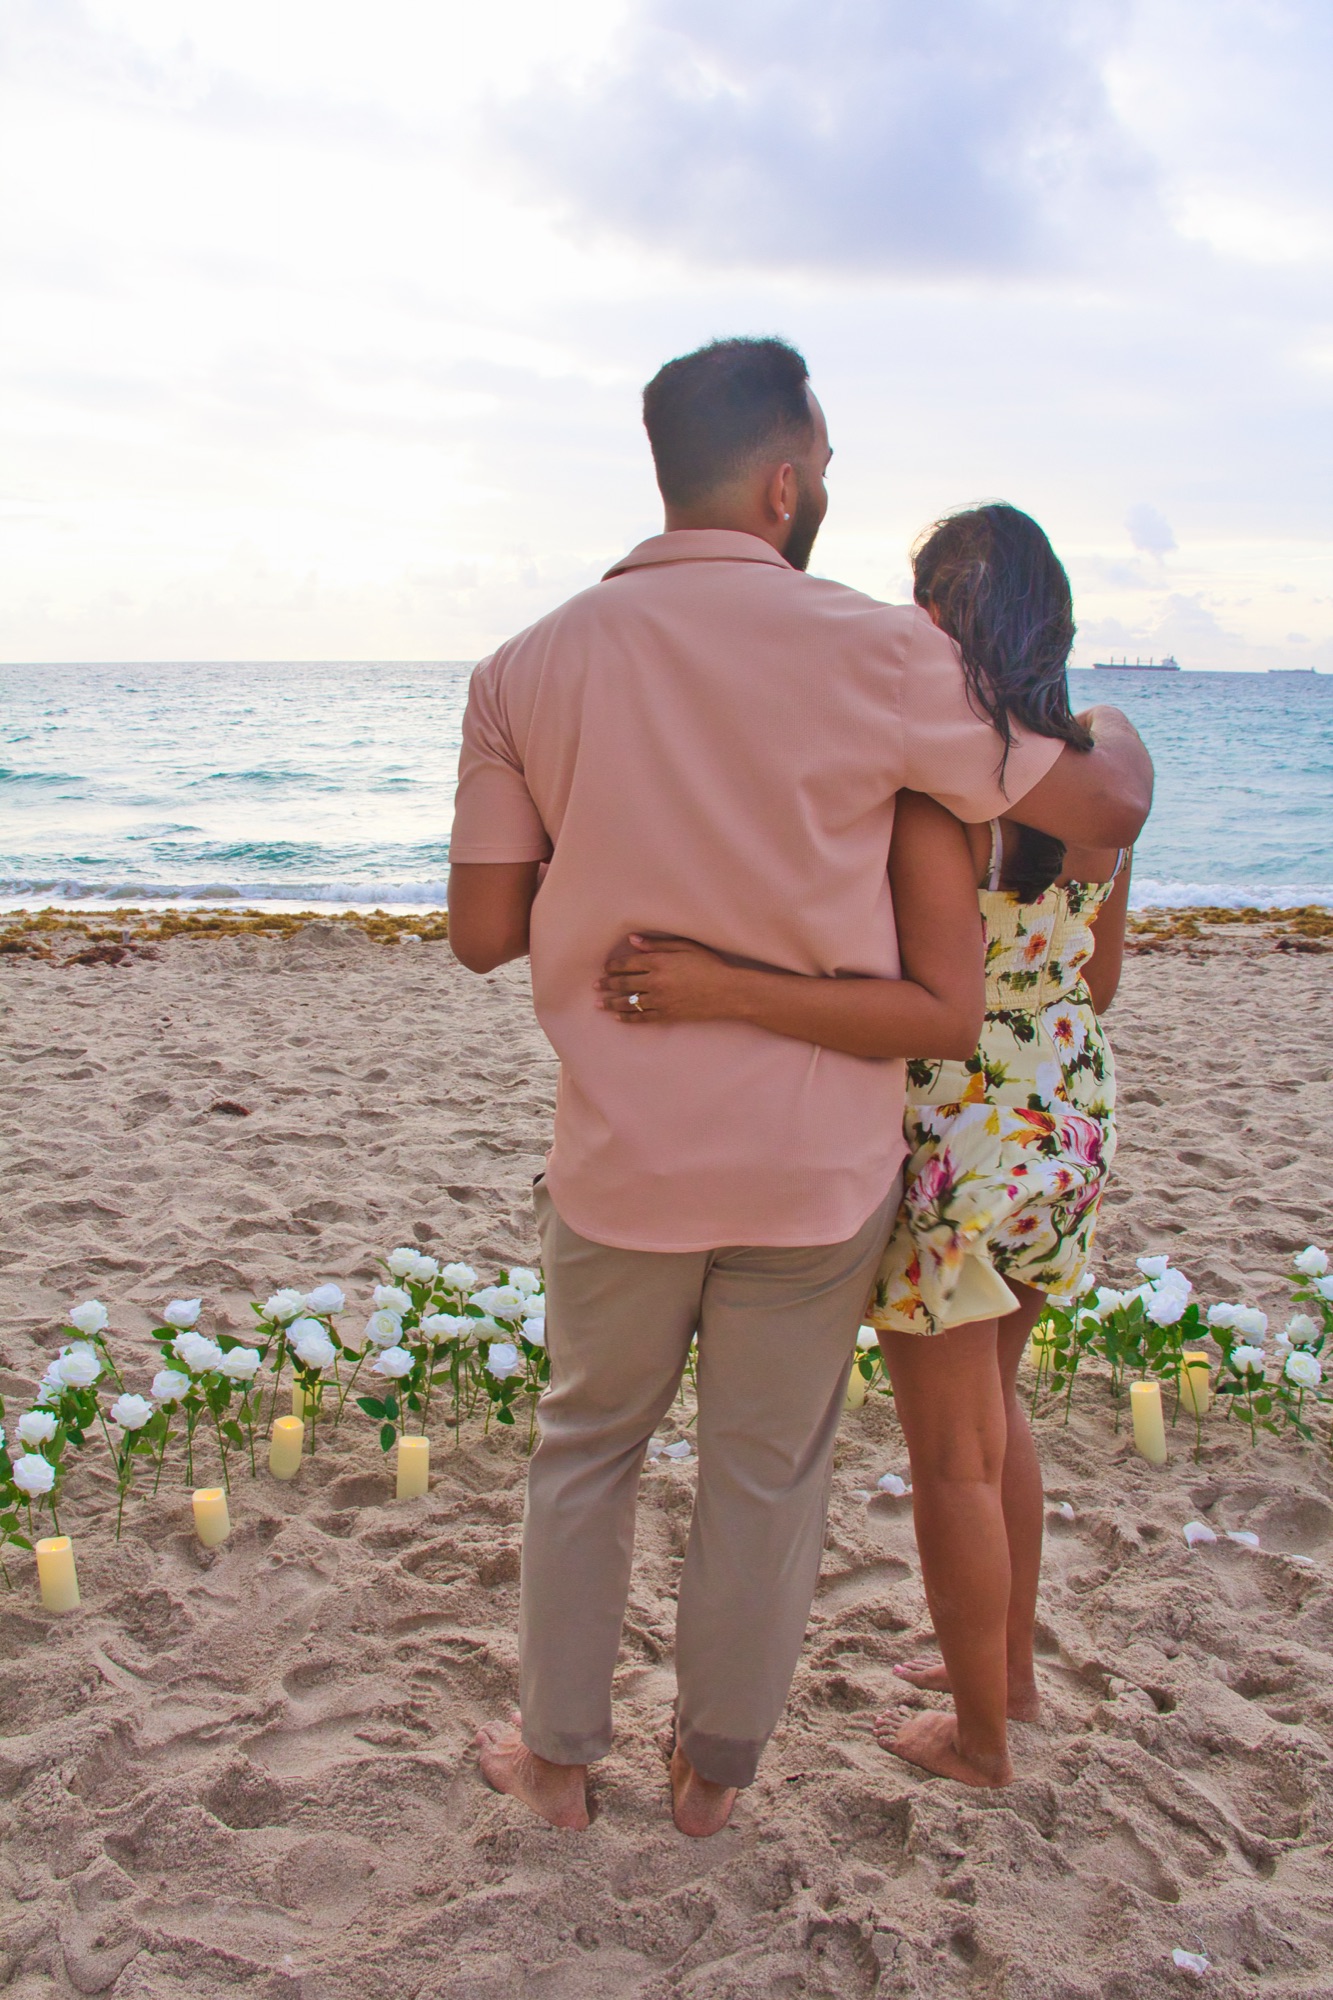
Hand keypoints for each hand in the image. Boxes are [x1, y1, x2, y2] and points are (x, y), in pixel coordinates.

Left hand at [597, 934, 739, 1023]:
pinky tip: (618, 1016)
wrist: (727, 992)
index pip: (628, 964)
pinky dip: (628, 1017)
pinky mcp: (667, 1015)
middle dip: (607, 984)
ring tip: (599, 1003)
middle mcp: (655, 981)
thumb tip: (633, 940)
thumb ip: (657, 944)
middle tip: (595, 986)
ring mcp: (660, 1000)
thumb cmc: (709, 965)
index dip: (614, 966)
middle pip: (624, 983)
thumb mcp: (686, 947)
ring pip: (629, 1002)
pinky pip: (642, 1017)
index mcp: (659, 962)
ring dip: (611, 1002)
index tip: (605, 968)